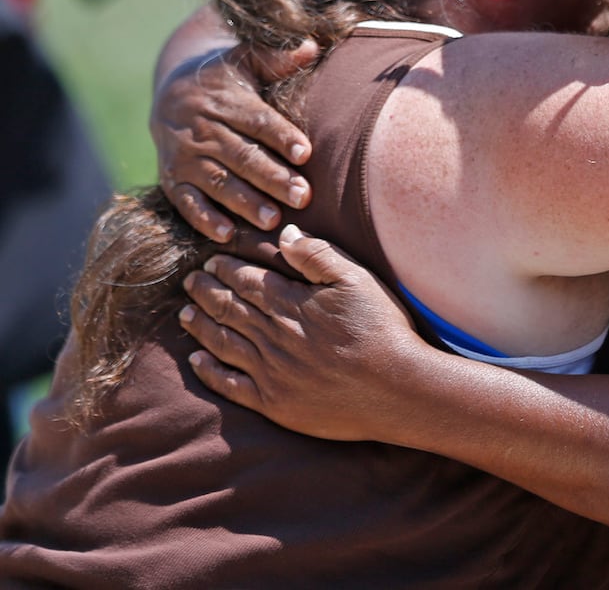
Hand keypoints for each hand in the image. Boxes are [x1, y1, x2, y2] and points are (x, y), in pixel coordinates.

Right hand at [151, 41, 315, 241]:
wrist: (169, 94)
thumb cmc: (225, 81)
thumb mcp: (245, 61)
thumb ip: (277, 58)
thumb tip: (312, 45)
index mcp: (225, 101)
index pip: (256, 120)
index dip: (280, 136)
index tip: (306, 152)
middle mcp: (202, 129)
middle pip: (241, 155)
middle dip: (272, 177)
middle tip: (302, 197)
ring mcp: (184, 156)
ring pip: (217, 182)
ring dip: (245, 202)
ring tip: (273, 220)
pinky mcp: (172, 179)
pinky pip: (186, 202)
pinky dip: (204, 219)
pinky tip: (227, 234)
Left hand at [179, 225, 428, 442]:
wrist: (396, 388)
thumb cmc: (381, 329)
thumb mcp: (357, 279)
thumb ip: (318, 255)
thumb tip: (285, 234)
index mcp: (292, 304)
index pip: (248, 281)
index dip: (226, 270)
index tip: (210, 262)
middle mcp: (273, 336)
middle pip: (229, 309)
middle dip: (206, 293)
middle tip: (190, 282)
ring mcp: (271, 372)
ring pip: (223, 343)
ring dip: (200, 325)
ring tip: (184, 314)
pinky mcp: (275, 403)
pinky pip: (230, 385)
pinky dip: (209, 371)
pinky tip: (197, 360)